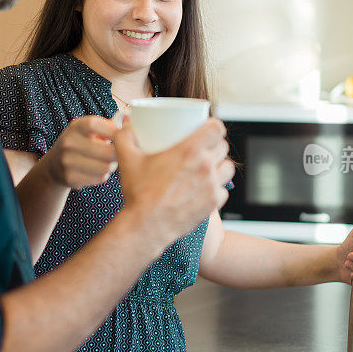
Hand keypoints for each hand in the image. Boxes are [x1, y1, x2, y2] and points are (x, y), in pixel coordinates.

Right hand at [43, 116, 117, 188]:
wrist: (55, 164)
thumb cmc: (81, 144)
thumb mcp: (89, 130)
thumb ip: (108, 126)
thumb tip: (129, 121)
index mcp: (76, 126)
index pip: (95, 125)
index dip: (113, 131)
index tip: (123, 137)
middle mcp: (68, 142)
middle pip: (106, 151)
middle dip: (119, 154)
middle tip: (120, 154)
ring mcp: (67, 161)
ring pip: (105, 167)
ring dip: (112, 166)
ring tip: (109, 162)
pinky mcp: (70, 178)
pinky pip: (99, 178)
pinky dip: (103, 175)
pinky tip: (98, 171)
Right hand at [114, 117, 233, 254]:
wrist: (145, 226)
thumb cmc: (139, 194)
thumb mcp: (127, 160)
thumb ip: (125, 137)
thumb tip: (127, 125)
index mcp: (189, 150)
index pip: (217, 129)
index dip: (213, 126)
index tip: (206, 129)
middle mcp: (205, 166)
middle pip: (223, 147)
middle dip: (214, 145)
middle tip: (202, 149)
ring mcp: (211, 186)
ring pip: (227, 168)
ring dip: (219, 166)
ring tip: (208, 168)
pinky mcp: (213, 203)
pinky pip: (223, 190)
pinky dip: (216, 188)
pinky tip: (205, 188)